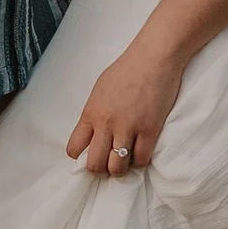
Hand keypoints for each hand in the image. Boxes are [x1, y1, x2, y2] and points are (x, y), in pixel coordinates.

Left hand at [66, 38, 184, 177]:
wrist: (153, 57)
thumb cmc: (127, 69)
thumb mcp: (100, 89)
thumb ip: (94, 113)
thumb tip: (92, 133)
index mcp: (91, 113)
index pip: (74, 148)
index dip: (80, 158)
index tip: (88, 155)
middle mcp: (106, 124)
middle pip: (94, 164)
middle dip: (99, 170)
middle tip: (107, 165)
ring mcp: (128, 128)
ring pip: (117, 167)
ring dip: (120, 169)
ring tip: (124, 162)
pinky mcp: (150, 130)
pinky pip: (142, 159)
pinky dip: (141, 161)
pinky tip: (141, 152)